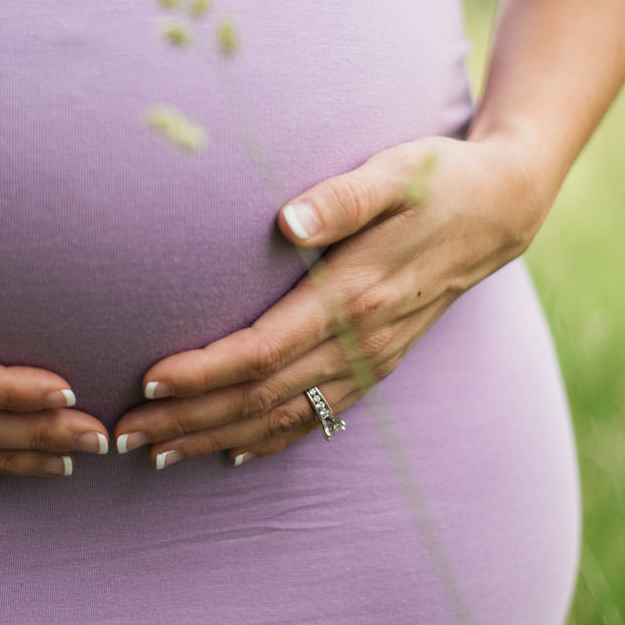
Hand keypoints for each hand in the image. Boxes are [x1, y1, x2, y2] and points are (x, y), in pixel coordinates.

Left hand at [110, 134, 551, 467]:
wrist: (501, 209)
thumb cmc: (439, 177)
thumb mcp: (397, 170)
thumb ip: (343, 196)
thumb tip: (288, 221)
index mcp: (353, 296)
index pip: (261, 351)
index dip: (202, 373)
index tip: (146, 382)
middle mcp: (360, 341)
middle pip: (259, 397)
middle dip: (189, 419)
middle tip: (123, 434)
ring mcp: (371, 360)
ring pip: (282, 418)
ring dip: (216, 438)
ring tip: (154, 454)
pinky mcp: (378, 365)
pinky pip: (319, 417)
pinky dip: (270, 440)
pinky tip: (230, 454)